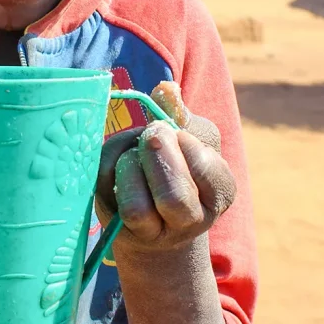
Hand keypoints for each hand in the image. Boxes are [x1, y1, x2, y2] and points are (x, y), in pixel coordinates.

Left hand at [95, 83, 235, 255]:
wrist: (156, 216)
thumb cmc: (179, 167)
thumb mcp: (191, 139)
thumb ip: (182, 116)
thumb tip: (166, 90)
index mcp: (217, 195)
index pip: (211, 173)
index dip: (190, 147)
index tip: (179, 134)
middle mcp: (189, 222)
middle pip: (174, 197)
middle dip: (158, 156)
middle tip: (152, 134)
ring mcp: (151, 233)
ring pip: (136, 208)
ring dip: (129, 167)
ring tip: (133, 153)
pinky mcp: (117, 228)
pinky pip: (106, 196)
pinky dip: (107, 167)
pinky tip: (116, 159)